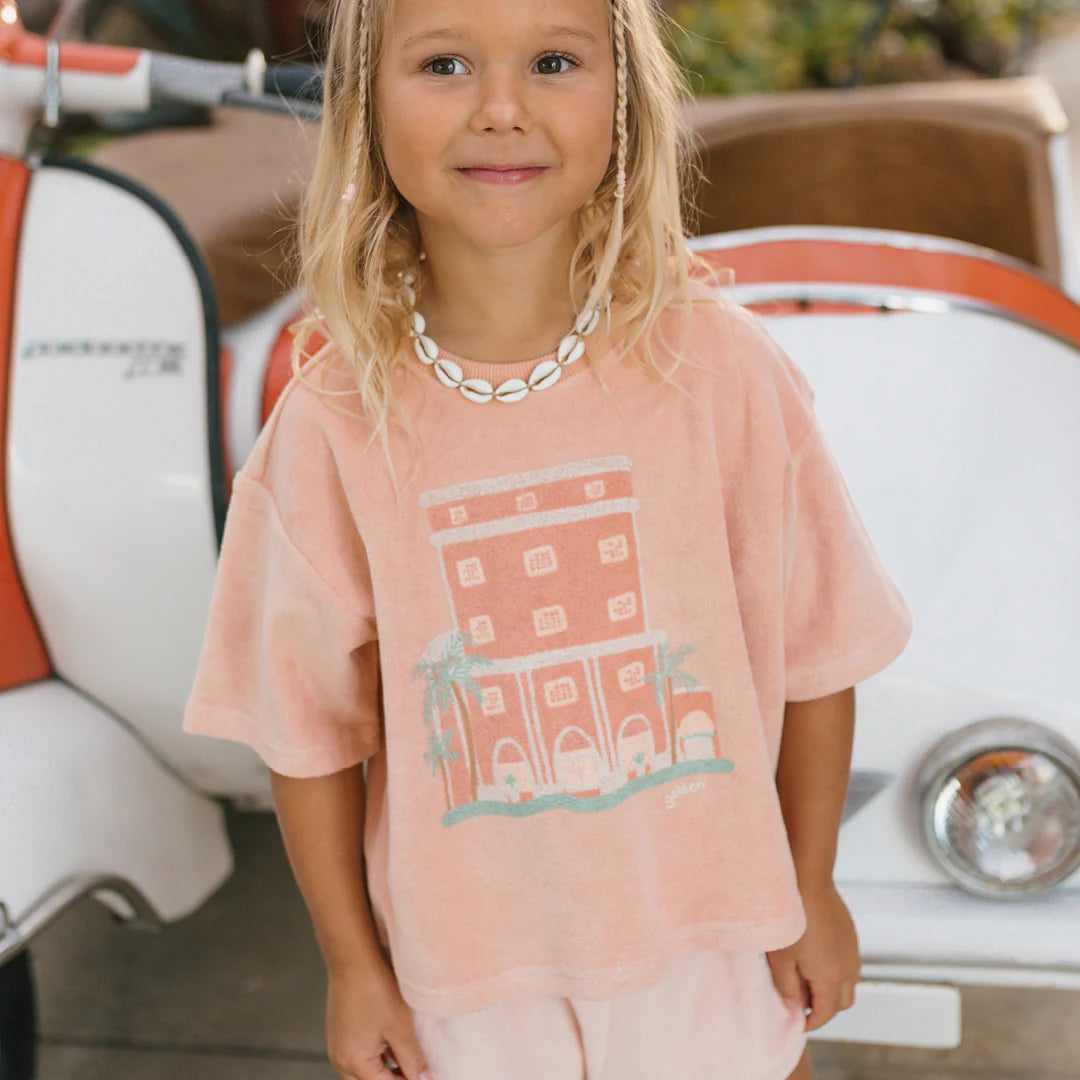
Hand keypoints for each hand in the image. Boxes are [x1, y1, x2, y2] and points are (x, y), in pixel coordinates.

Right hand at [325, 953, 432, 1079]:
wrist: (352, 958)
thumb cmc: (375, 989)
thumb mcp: (401, 1028)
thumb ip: (412, 1060)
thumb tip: (423, 1079)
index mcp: (354, 1063)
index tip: (424, 1075)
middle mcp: (340, 1058)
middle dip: (393, 1078)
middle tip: (417, 1069)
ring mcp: (337, 1044)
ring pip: (363, 1070)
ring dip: (385, 1068)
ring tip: (408, 1054)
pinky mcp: (339, 1031)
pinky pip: (358, 1054)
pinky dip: (376, 1054)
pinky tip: (392, 1040)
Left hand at [765, 881, 860, 1031]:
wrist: (808, 881)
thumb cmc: (791, 919)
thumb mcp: (780, 957)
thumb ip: (787, 987)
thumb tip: (794, 1006)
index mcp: (830, 979)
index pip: (825, 1014)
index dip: (811, 1022)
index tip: (798, 1022)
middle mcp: (848, 969)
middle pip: (842, 1003)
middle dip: (825, 1009)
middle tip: (803, 1002)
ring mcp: (852, 951)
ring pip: (849, 983)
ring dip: (833, 988)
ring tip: (808, 978)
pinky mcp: (851, 935)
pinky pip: (849, 962)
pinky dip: (837, 970)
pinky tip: (816, 956)